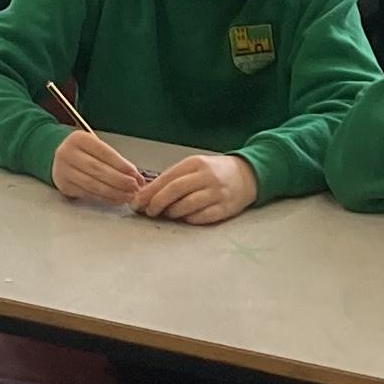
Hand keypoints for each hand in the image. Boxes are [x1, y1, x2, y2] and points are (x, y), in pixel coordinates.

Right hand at [49, 127, 150, 205]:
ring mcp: (64, 170)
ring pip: (92, 184)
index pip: (104, 152)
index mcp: (79, 139)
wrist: (57, 157)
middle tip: (134, 187)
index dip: (122, 165)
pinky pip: (88, 194)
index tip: (135, 175)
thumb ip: (114, 160)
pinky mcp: (64, 186)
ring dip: (113, 192)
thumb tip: (135, 176)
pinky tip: (117, 199)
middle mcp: (68, 153)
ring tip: (128, 196)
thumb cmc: (83, 152)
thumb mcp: (96, 147)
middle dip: (119, 180)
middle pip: (97, 169)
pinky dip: (105, 198)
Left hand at [130, 152, 258, 225]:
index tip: (137, 201)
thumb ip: (172, 179)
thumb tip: (146, 195)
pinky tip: (184, 218)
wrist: (246, 175)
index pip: (167, 178)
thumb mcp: (193, 167)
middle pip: (175, 191)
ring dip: (172, 212)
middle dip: (157, 203)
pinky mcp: (225, 208)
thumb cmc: (214, 172)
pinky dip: (189, 219)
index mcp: (195, 163)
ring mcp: (217, 192)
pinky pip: (202, 217)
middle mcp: (206, 176)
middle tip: (148, 211)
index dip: (149, 192)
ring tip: (167, 214)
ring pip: (187, 205)